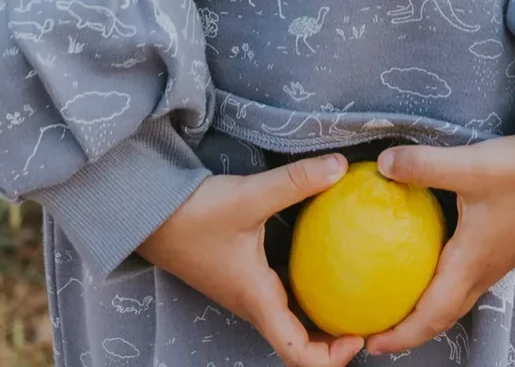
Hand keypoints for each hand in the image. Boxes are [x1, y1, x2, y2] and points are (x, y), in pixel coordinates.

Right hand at [137, 151, 364, 366]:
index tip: (359, 336)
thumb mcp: (250, 196)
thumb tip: (340, 166)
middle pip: (298, 341)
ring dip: (319, 314)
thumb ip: (296, 181)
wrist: (149, 211)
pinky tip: (322, 257)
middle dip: (333, 339)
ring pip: (289, 316)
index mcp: (257, 300)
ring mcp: (245, 288)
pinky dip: (304, 285)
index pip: (296, 353)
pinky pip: (280, 290)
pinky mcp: (241, 271)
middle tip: (365, 314)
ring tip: (352, 287)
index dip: (331, 358)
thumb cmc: (194, 214)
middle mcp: (253, 302)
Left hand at [363, 134, 514, 355]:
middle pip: (441, 315)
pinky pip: (463, 273)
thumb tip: (383, 164)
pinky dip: (438, 278)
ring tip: (394, 295)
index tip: (370, 343)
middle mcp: (484, 269)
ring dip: (425, 306)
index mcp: (473, 263)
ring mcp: (495, 257)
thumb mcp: (472, 166)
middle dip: (408, 329)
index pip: (432, 315)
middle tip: (375, 326)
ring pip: (454, 295)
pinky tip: (422, 251)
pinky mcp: (501, 241)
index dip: (401, 335)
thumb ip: (425, 166)